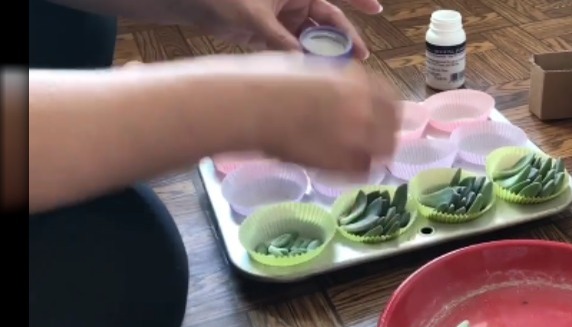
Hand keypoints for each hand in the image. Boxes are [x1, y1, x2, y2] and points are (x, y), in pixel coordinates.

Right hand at [159, 53, 399, 171]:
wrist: (250, 106)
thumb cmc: (264, 82)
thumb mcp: (307, 69)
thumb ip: (330, 83)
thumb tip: (334, 92)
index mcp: (355, 79)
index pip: (390, 99)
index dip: (387, 112)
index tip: (381, 120)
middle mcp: (363, 104)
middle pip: (393, 126)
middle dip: (385, 135)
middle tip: (375, 146)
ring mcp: (356, 133)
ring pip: (383, 150)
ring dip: (373, 155)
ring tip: (359, 161)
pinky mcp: (341, 160)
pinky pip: (361, 170)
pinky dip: (354, 172)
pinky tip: (341, 170)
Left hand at [205, 0, 380, 58]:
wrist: (191, 4)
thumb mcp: (255, 19)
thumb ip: (280, 40)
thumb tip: (303, 63)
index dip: (357, 0)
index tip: (377, 9)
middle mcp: (293, 0)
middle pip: (327, 19)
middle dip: (343, 37)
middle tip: (359, 56)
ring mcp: (284, 16)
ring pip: (312, 35)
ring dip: (324, 51)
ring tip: (338, 69)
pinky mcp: (273, 31)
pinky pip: (295, 45)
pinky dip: (303, 57)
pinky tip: (313, 71)